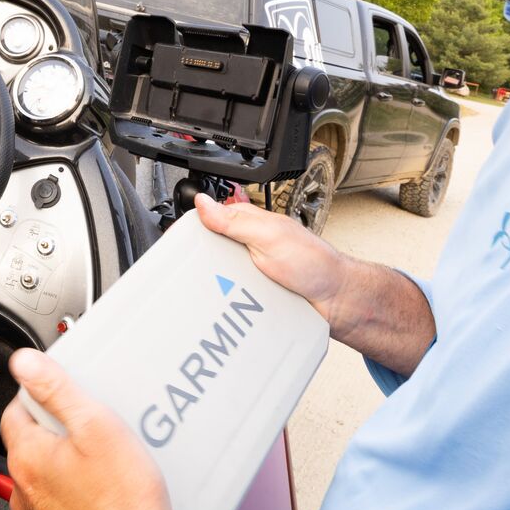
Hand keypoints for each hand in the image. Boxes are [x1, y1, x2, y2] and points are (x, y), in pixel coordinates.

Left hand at [1, 348, 189, 509]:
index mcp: (27, 458)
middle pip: (30, 442)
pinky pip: (60, 507)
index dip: (39, 394)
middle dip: (56, 429)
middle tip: (92, 425)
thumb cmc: (124, 507)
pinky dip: (75, 496)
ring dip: (66, 464)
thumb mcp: (97, 428)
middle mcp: (24, 492)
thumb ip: (56, 390)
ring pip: (45, 477)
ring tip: (105, 460)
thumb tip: (23, 363)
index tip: (62, 391)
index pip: (15, 410)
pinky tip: (105, 494)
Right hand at [193, 192, 352, 323]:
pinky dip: (227, 302)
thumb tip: (203, 202)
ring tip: (210, 292)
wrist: (335, 301)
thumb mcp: (269, 236)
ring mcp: (250, 271)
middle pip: (209, 251)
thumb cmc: (314, 263)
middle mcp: (248, 246)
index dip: (192, 228)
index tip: (174, 240)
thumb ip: (236, 221)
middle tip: (190, 273)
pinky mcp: (253, 294)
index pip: (210, 219)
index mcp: (249, 224)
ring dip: (214, 286)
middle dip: (200, 263)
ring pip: (217, 277)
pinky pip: (230, 298)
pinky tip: (224, 306)